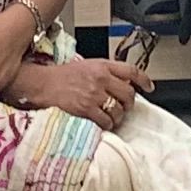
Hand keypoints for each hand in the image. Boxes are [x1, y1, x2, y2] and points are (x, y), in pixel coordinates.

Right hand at [25, 52, 146, 130]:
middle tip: (124, 107)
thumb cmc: (61, 76)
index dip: (143, 79)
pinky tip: (102, 123)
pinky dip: (107, 125)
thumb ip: (104, 72)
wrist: (41, 84)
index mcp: (101, 65)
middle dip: (129, 103)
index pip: (131, 70)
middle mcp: (100, 78)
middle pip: (128, 93)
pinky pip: (106, 120)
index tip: (149, 87)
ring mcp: (94, 94)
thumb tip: (121, 82)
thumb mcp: (85, 66)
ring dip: (118, 116)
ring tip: (111, 117)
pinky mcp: (86, 109)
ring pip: (119, 109)